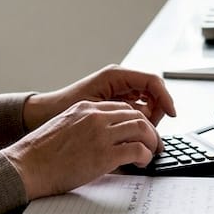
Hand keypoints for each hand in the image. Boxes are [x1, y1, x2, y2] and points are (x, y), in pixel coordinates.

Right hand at [4, 99, 161, 198]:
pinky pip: (137, 150)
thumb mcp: (63, 128)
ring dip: (151, 142)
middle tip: (154, 143)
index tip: (140, 131)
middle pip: (136, 115)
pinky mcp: (105, 154)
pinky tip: (142, 163)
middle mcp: (95, 116)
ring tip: (151, 153)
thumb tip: (101, 139)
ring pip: (142, 128)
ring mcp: (101, 134)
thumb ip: (83, 127)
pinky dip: (145, 156)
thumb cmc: (39, 154)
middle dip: (149, 129)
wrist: (26, 166)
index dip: (135, 120)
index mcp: (84, 108)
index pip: (121, 107)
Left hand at [23, 64, 176, 130]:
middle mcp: (118, 80)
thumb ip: (122, 115)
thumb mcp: (94, 110)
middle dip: (157, 112)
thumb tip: (145, 123)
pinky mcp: (112, 102)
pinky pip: (134, 110)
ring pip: (145, 103)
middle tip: (151, 133)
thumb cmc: (61, 109)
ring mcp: (116, 91)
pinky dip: (138, 122)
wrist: (41, 115)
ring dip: (148, 119)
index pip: (153, 82)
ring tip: (140, 137)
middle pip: (153, 93)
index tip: (172, 115)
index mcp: (115, 76)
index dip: (166, 98)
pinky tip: (131, 136)